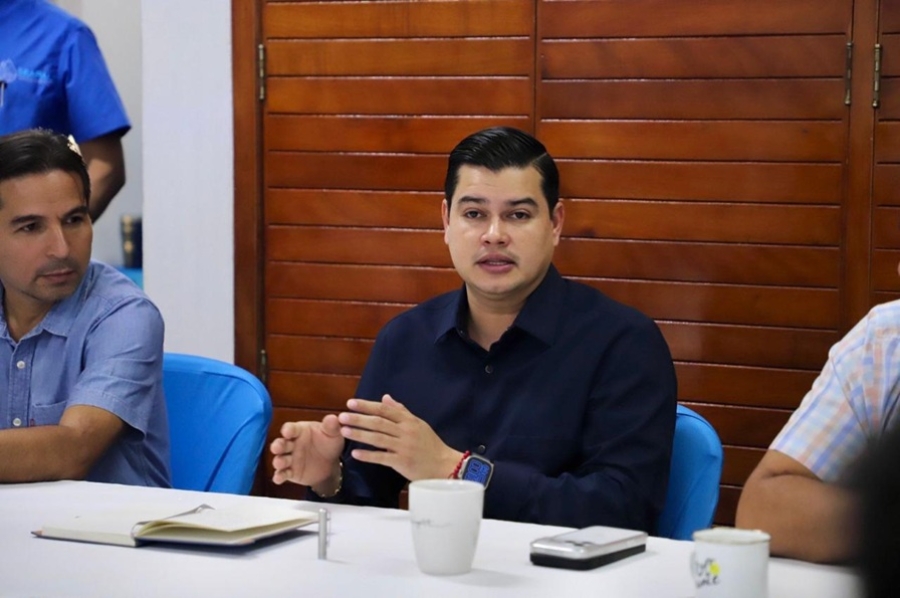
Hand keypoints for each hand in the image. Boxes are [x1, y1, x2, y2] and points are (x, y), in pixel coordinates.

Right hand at [270, 415, 343, 487]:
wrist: (330, 463)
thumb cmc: (328, 443)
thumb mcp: (333, 433)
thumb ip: (331, 426)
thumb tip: (333, 418)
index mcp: (300, 431)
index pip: (291, 428)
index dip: (288, 430)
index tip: (287, 431)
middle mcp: (292, 444)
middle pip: (281, 443)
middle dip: (278, 445)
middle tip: (276, 447)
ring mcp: (290, 458)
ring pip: (280, 459)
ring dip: (278, 461)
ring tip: (279, 462)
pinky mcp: (291, 472)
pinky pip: (283, 474)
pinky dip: (279, 476)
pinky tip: (278, 478)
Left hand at [339, 395, 461, 480]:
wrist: (445, 465)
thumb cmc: (430, 444)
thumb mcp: (418, 424)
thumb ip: (401, 411)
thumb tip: (385, 397)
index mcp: (408, 421)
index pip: (384, 410)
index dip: (367, 406)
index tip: (351, 403)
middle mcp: (406, 431)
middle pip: (379, 422)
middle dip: (359, 419)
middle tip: (342, 416)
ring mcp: (404, 447)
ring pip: (378, 439)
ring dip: (360, 434)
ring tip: (344, 431)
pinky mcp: (402, 462)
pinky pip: (382, 457)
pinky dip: (368, 456)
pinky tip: (355, 454)